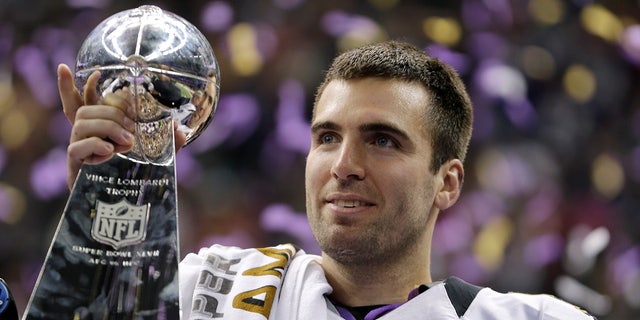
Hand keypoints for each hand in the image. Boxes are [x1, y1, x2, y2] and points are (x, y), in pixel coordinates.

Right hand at [58, 64, 187, 188]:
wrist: (121, 211)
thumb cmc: (135, 180)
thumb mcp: (156, 158)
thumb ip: (167, 144)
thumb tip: (182, 132)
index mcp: (100, 129)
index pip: (83, 101)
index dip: (78, 85)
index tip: (95, 73)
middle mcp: (85, 136)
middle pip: (86, 109)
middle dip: (111, 112)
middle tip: (132, 130)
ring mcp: (77, 150)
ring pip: (81, 122)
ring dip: (107, 126)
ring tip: (127, 143)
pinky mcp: (74, 167)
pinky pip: (76, 147)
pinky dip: (96, 145)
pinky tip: (112, 151)